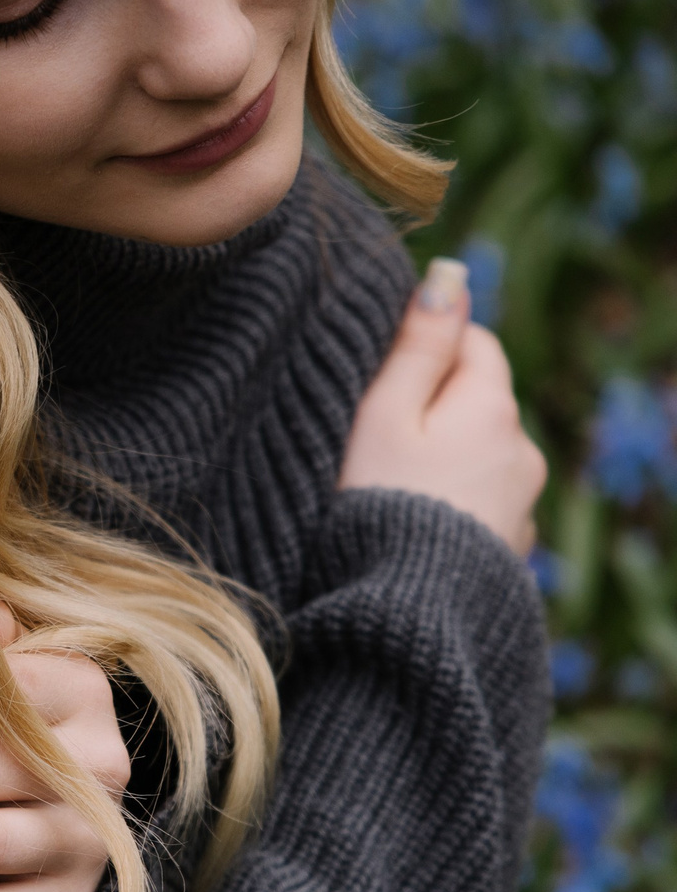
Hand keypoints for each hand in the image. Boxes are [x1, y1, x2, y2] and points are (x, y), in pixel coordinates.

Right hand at [339, 257, 545, 554]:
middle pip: (478, 404)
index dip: (423, 349)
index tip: (373, 380)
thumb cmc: (374, 507)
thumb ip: (417, 345)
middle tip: (368, 440)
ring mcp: (520, 506)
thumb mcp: (382, 415)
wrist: (399, 615)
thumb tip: (450, 276)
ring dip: (442, 463)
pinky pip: (477, 509)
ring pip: (479, 459)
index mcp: (492, 407)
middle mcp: (522, 451)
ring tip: (385, 493)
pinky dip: (449, 509)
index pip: (473, 342)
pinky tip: (408, 531)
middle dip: (432, 411)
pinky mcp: (506, 552)